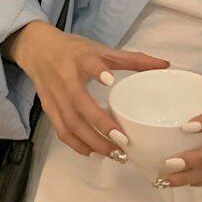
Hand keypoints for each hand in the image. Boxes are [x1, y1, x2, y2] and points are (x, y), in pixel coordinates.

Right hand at [3, 20, 169, 158]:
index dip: (97, 71)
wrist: (36, 48)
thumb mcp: (101, 49)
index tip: (110, 81)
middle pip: (79, 105)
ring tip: (112, 153)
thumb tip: (165, 65)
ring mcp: (54, 96)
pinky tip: (92, 153)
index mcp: (80, 58)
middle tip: (123, 141)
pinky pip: (61, 130)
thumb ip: (132, 59)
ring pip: (70, 123)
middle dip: (100, 125)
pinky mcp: (48, 108)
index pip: (88, 63)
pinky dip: (76, 144)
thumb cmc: (73, 49)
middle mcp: (65, 78)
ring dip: (91, 140)